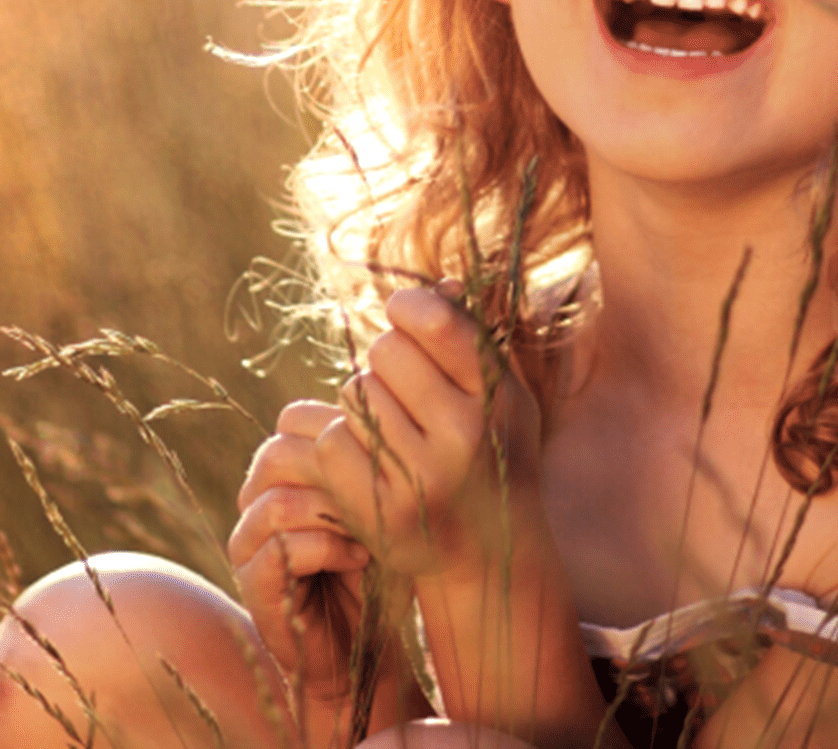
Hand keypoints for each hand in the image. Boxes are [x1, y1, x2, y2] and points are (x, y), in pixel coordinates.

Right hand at [230, 402, 403, 735]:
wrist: (370, 648)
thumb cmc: (385, 569)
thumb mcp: (384, 503)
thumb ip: (371, 458)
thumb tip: (380, 401)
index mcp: (287, 472)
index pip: (292, 422)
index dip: (339, 433)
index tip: (385, 461)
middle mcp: (259, 500)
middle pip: (278, 454)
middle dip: (335, 471)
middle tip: (379, 493)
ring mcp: (249, 543)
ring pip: (277, 500)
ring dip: (333, 513)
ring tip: (370, 533)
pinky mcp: (252, 584)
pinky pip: (279, 546)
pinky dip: (325, 548)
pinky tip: (358, 558)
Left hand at [312, 283, 541, 580]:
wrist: (488, 555)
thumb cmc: (492, 455)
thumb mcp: (503, 396)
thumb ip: (475, 338)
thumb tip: (442, 282)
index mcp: (497, 397)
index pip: (434, 321)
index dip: (408, 309)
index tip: (404, 316)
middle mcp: (462, 435)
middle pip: (385, 353)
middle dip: (387, 364)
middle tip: (403, 391)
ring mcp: (420, 477)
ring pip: (355, 395)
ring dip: (364, 405)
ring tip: (394, 430)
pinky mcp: (380, 511)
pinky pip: (333, 442)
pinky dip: (342, 444)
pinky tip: (370, 460)